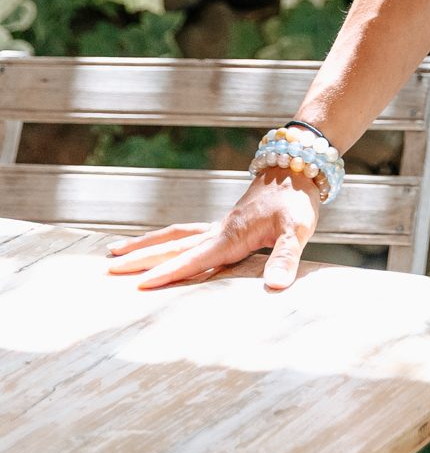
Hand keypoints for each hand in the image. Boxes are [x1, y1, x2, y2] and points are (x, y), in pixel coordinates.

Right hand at [103, 169, 322, 290]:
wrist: (299, 166)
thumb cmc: (298, 200)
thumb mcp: (298, 230)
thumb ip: (285, 257)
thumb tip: (275, 287)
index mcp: (231, 236)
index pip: (195, 259)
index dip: (169, 272)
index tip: (139, 284)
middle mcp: (219, 230)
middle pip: (173, 245)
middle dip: (142, 258)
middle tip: (108, 268)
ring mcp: (219, 225)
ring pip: (175, 235)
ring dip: (147, 245)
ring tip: (115, 252)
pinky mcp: (225, 223)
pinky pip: (188, 233)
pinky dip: (168, 239)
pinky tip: (159, 244)